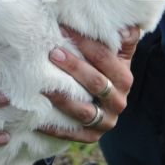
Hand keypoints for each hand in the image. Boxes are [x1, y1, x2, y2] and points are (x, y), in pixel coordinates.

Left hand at [39, 26, 141, 143]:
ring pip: (84, 111)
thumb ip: (122, 38)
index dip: (86, 44)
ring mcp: (106, 121)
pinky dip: (56, 128)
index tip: (65, 31)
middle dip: (73, 67)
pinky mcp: (92, 137)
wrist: (104, 104)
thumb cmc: (104, 70)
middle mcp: (118, 102)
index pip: (106, 59)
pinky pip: (73, 134)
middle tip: (52, 53)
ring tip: (42, 85)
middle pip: (96, 83)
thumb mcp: (117, 54)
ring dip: (62, 98)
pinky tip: (38, 118)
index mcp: (124, 79)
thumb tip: (126, 27)